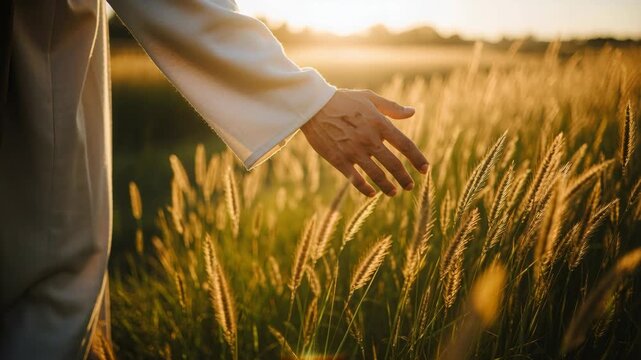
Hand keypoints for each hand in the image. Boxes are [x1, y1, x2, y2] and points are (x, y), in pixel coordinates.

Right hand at [301, 89, 428, 196]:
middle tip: (410, 186)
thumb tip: (412, 111)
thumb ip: (392, 107)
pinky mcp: (339, 160)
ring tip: (394, 193)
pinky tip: (371, 193)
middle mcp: (369, 139)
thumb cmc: (342, 99)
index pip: (405, 145)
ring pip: (377, 175)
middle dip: (405, 178)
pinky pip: (356, 179)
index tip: (425, 169)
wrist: (313, 105)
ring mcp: (354, 151)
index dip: (418, 159)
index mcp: (379, 124)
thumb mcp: (369, 98)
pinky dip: (365, 189)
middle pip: (394, 165)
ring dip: (388, 187)